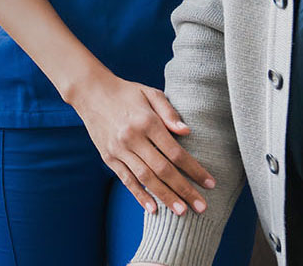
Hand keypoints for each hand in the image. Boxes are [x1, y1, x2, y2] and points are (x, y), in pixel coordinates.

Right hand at [70, 71, 214, 215]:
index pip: (175, 152)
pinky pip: (126, 180)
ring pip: (145, 179)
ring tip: (181, 211)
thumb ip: (169, 112)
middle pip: (162, 170)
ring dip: (165, 197)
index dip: (194, 169)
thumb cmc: (128, 92)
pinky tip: (153, 209)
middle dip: (183, 190)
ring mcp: (119, 151)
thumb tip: (187, 131)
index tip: (209, 182)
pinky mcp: (109, 158)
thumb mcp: (151, 93)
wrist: (93, 93)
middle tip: (201, 206)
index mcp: (147, 122)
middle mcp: (133, 139)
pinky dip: (139, 196)